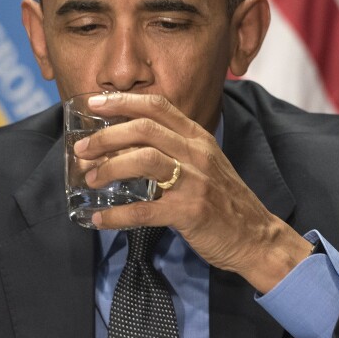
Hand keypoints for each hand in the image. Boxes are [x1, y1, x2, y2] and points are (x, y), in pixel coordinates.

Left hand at [72, 93, 313, 292]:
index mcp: (197, 137)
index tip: (94, 103)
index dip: (122, 101)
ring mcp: (194, 182)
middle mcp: (196, 153)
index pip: (158, 106)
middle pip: (144, 130)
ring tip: (90, 178)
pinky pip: (144, 210)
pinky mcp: (189, 212)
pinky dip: (116, 214)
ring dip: (109, 167)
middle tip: (82, 148)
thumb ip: (175, 147)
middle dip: (106, 136)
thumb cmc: (224, 199)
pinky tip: (99, 219)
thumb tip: (126, 142)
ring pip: (143, 161)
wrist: (256, 236)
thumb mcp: (205, 162)